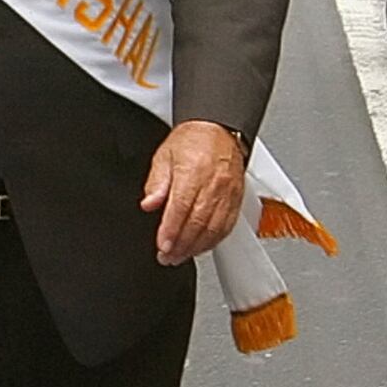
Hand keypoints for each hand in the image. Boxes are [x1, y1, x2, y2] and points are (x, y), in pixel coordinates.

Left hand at [141, 120, 247, 265]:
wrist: (218, 128)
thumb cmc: (192, 141)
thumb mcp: (164, 156)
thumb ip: (156, 183)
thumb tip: (149, 204)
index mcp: (193, 172)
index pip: (181, 208)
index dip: (171, 231)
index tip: (162, 246)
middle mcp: (213, 184)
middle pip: (198, 223)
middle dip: (181, 245)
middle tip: (168, 257)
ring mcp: (228, 193)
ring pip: (214, 228)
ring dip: (196, 247)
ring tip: (181, 256)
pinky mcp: (237, 199)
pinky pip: (227, 226)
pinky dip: (213, 241)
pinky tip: (201, 247)